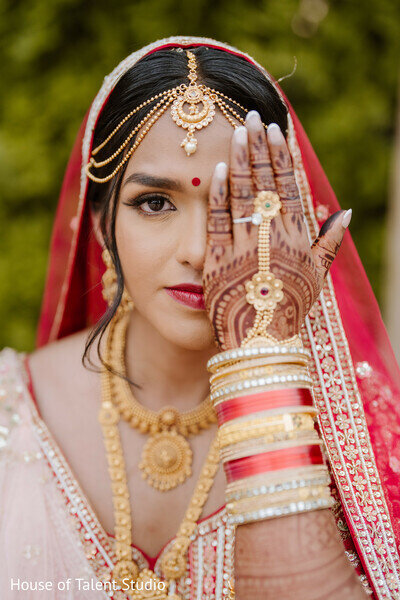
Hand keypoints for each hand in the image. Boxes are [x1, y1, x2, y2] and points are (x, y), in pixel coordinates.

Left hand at [203, 111, 349, 350]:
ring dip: (241, 161)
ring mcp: (245, 246)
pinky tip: (219, 170)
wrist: (262, 342)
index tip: (277, 130)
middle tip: (252, 118)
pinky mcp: (219, 259)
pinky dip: (220, 194)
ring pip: (244, 195)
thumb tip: (345, 212)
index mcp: (296, 238)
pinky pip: (220, 220)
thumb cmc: (291, 309)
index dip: (282, 156)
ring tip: (237, 132)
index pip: (289, 186)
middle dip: (259, 148)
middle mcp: (272, 237)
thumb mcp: (317, 277)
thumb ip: (329, 243)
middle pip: (266, 183)